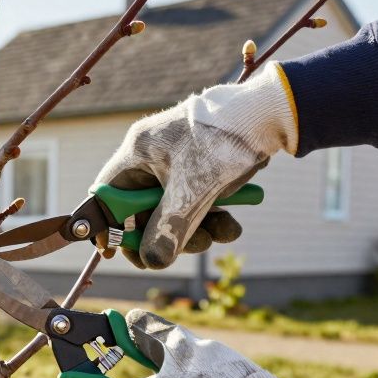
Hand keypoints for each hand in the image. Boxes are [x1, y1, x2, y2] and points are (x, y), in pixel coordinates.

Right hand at [94, 62, 296, 268]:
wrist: (270, 116)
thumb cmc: (222, 144)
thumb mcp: (192, 193)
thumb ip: (167, 230)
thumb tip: (153, 261)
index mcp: (137, 153)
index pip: (107, 197)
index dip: (111, 227)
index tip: (123, 252)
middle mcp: (152, 157)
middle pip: (143, 210)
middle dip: (167, 234)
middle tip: (192, 247)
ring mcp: (177, 163)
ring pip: (174, 211)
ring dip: (196, 230)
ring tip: (222, 232)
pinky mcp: (201, 169)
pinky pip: (196, 203)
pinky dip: (212, 218)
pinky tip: (232, 224)